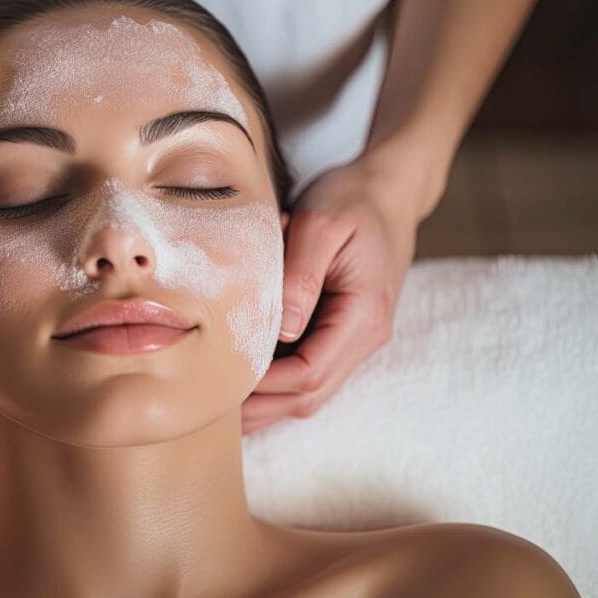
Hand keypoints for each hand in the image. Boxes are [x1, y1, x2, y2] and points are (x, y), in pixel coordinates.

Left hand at [242, 156, 422, 432]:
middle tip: (208, 407)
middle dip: (260, 407)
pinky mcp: (341, 332)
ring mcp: (355, 339)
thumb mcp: (322, 223)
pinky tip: (241, 378)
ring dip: (266, 402)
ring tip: (219, 406)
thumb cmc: (353, 200)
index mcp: (364, 315)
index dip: (263, 384)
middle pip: (309, 395)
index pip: (309, 372)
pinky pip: (308, 370)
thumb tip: (282, 328)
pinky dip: (276, 382)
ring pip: (310, 391)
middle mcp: (365, 337)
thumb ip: (300, 275)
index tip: (220, 378)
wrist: (388, 189)